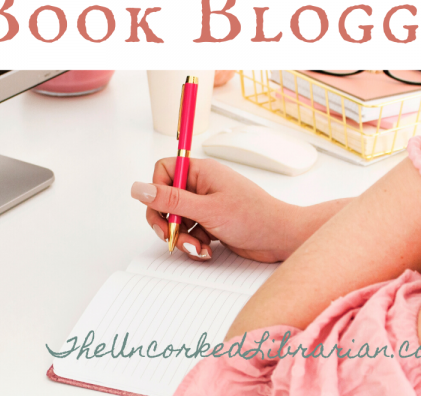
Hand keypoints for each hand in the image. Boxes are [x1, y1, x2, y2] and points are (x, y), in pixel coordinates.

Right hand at [131, 157, 301, 262]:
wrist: (281, 238)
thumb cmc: (253, 217)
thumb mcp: (207, 210)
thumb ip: (171, 201)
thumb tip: (139, 188)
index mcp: (201, 171)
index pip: (164, 171)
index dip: (158, 191)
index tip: (163, 212)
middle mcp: (202, 184)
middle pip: (167, 199)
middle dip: (168, 222)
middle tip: (171, 237)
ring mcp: (208, 203)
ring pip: (178, 219)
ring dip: (184, 237)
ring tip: (199, 247)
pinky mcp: (213, 222)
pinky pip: (191, 231)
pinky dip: (195, 243)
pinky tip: (208, 250)